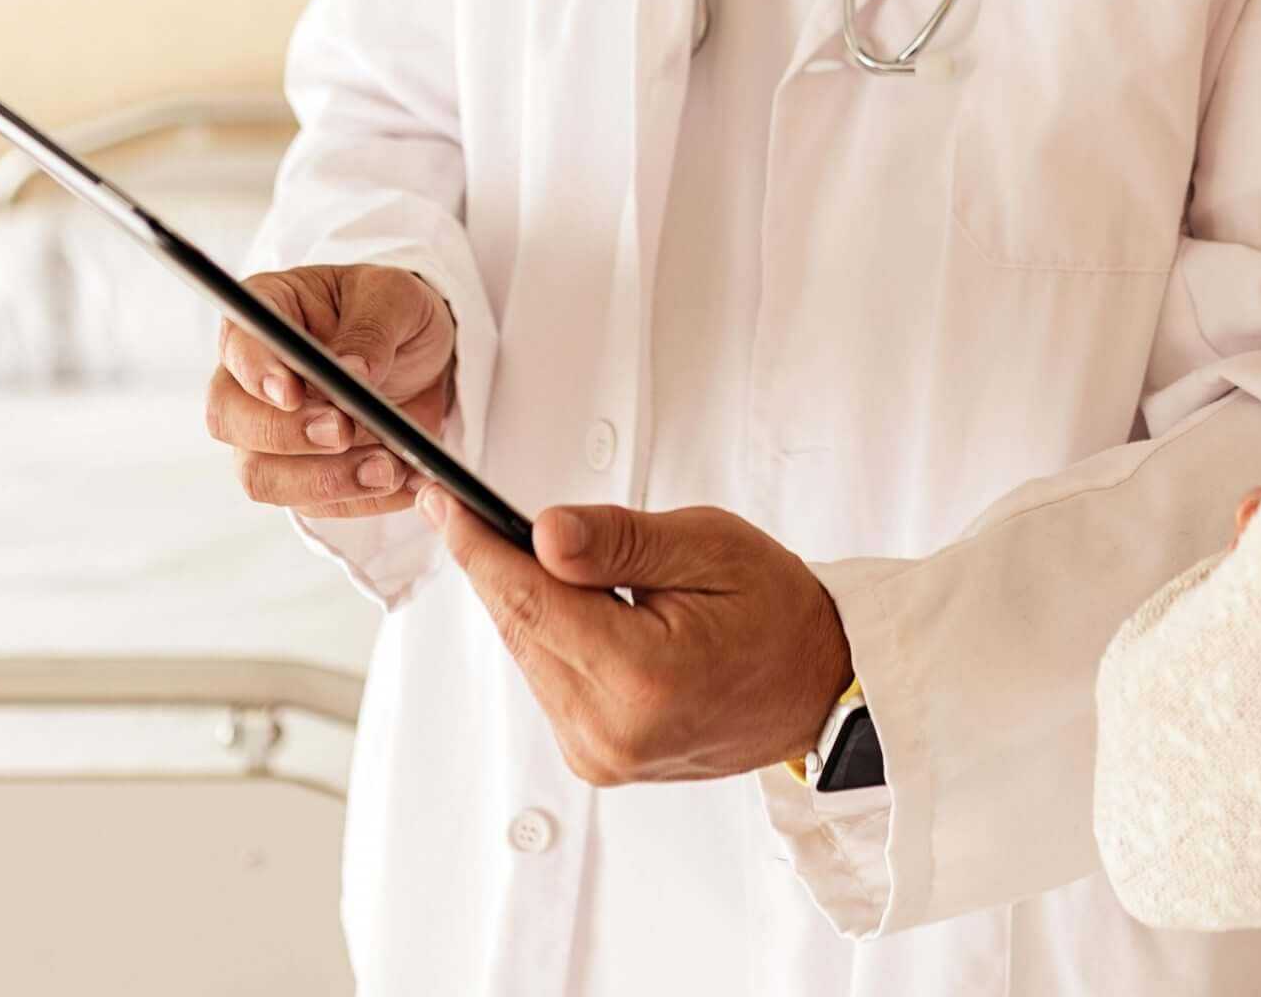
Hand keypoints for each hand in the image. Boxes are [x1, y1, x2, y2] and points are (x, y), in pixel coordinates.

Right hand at [205, 264, 456, 519]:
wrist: (423, 355)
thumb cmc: (394, 311)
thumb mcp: (397, 297)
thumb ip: (372, 329)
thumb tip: (351, 373)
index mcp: (268, 311)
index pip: (239, 343)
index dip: (257, 372)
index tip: (292, 393)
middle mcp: (250, 378)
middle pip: (231, 420)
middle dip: (288, 433)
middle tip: (343, 430)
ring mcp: (268, 434)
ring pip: (263, 476)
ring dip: (323, 479)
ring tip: (388, 467)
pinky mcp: (300, 476)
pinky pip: (316, 503)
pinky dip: (363, 499)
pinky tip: (407, 479)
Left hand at [420, 492, 853, 785]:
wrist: (819, 686)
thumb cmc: (777, 610)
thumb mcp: (710, 546)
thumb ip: (620, 541)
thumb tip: (543, 533)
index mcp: (640, 677)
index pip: (530, 600)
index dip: (477, 546)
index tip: (441, 502)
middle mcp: (609, 731)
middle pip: (521, 628)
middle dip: (491, 563)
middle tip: (463, 507)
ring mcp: (601, 754)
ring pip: (528, 654)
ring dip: (523, 598)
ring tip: (530, 546)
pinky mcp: (598, 758)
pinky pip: (548, 680)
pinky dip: (547, 632)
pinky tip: (565, 598)